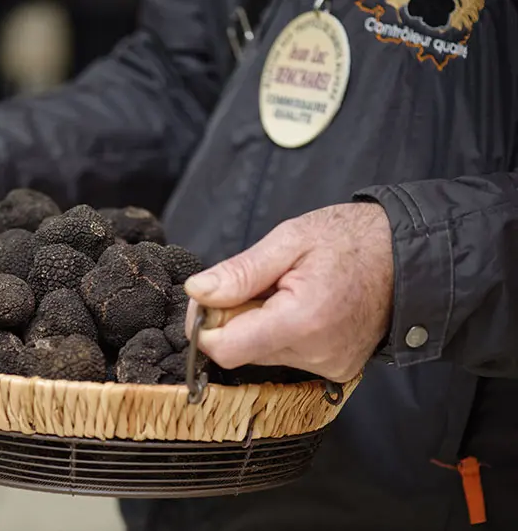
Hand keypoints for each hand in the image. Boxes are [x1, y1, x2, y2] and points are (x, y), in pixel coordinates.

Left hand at [184, 203, 393, 381]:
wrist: (410, 256)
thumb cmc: (352, 239)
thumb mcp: (290, 239)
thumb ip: (240, 271)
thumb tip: (198, 292)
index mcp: (303, 320)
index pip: (225, 349)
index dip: (206, 324)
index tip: (211, 297)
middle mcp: (317, 353)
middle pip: (240, 351)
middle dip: (233, 317)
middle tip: (257, 282)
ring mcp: (329, 366)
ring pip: (261, 354)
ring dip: (258, 324)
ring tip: (286, 291)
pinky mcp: (336, 369)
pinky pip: (286, 356)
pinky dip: (281, 332)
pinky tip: (301, 307)